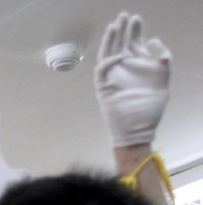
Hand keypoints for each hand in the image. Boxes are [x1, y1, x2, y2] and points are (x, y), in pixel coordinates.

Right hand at [95, 12, 170, 146]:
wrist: (139, 128)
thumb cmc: (150, 106)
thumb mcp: (163, 77)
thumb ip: (162, 58)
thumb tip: (152, 41)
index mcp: (137, 65)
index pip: (133, 42)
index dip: (134, 30)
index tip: (136, 18)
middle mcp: (123, 68)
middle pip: (119, 44)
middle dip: (121, 30)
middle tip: (124, 16)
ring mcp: (113, 77)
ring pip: (107, 53)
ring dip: (110, 40)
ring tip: (114, 26)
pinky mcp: (104, 87)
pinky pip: (102, 70)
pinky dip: (108, 62)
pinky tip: (119, 56)